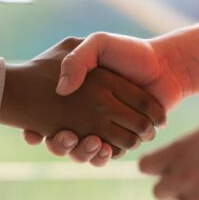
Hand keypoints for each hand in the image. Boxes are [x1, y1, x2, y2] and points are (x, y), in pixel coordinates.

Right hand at [0, 38, 166, 151]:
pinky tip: (105, 147)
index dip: (35, 129)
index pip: (46, 116)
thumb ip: (77, 59)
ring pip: (82, 152)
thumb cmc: (129, 52)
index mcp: (75, 94)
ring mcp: (102, 128)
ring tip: (91, 141)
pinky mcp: (120, 140)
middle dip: (60, 145)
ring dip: (82, 152)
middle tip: (65, 137)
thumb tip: (63, 90)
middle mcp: (85, 114)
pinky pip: (104, 156)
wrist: (166, 67)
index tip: (33, 134)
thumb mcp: (97, 43)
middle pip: (61, 141)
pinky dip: (102, 156)